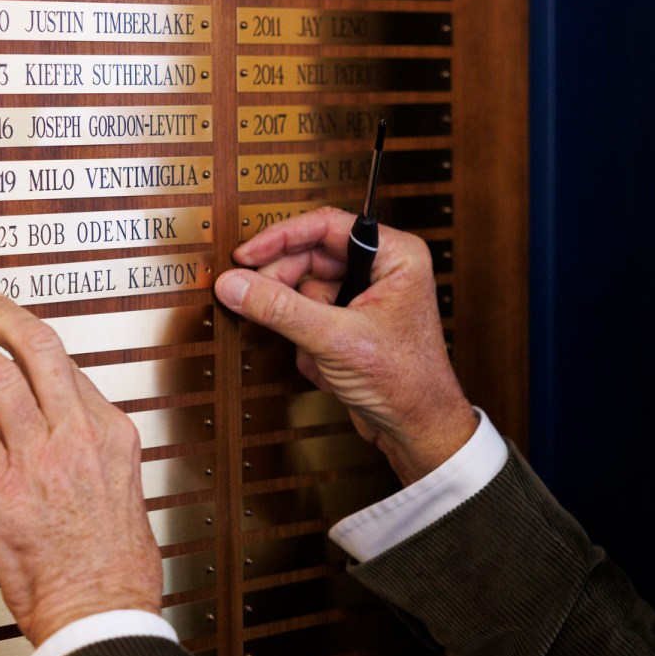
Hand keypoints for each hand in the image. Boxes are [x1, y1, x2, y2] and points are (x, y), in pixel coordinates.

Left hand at [0, 296, 162, 645]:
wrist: (101, 612)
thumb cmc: (117, 572)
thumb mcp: (128, 494)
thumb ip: (98, 459)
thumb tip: (74, 446)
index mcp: (111, 436)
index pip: (70, 368)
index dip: (35, 346)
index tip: (18, 341)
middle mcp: (76, 436)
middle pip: (38, 348)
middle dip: (1, 315)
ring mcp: (37, 458)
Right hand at [214, 207, 475, 484]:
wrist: (418, 430)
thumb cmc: (406, 382)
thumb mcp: (334, 339)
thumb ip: (280, 309)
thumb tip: (236, 284)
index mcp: (395, 255)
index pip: (326, 225)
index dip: (280, 238)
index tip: (246, 255)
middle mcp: (382, 270)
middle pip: (310, 258)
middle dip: (285, 288)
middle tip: (254, 300)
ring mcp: (366, 298)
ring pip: (306, 292)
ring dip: (300, 324)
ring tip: (312, 350)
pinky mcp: (352, 325)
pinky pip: (311, 318)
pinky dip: (308, 344)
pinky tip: (326, 366)